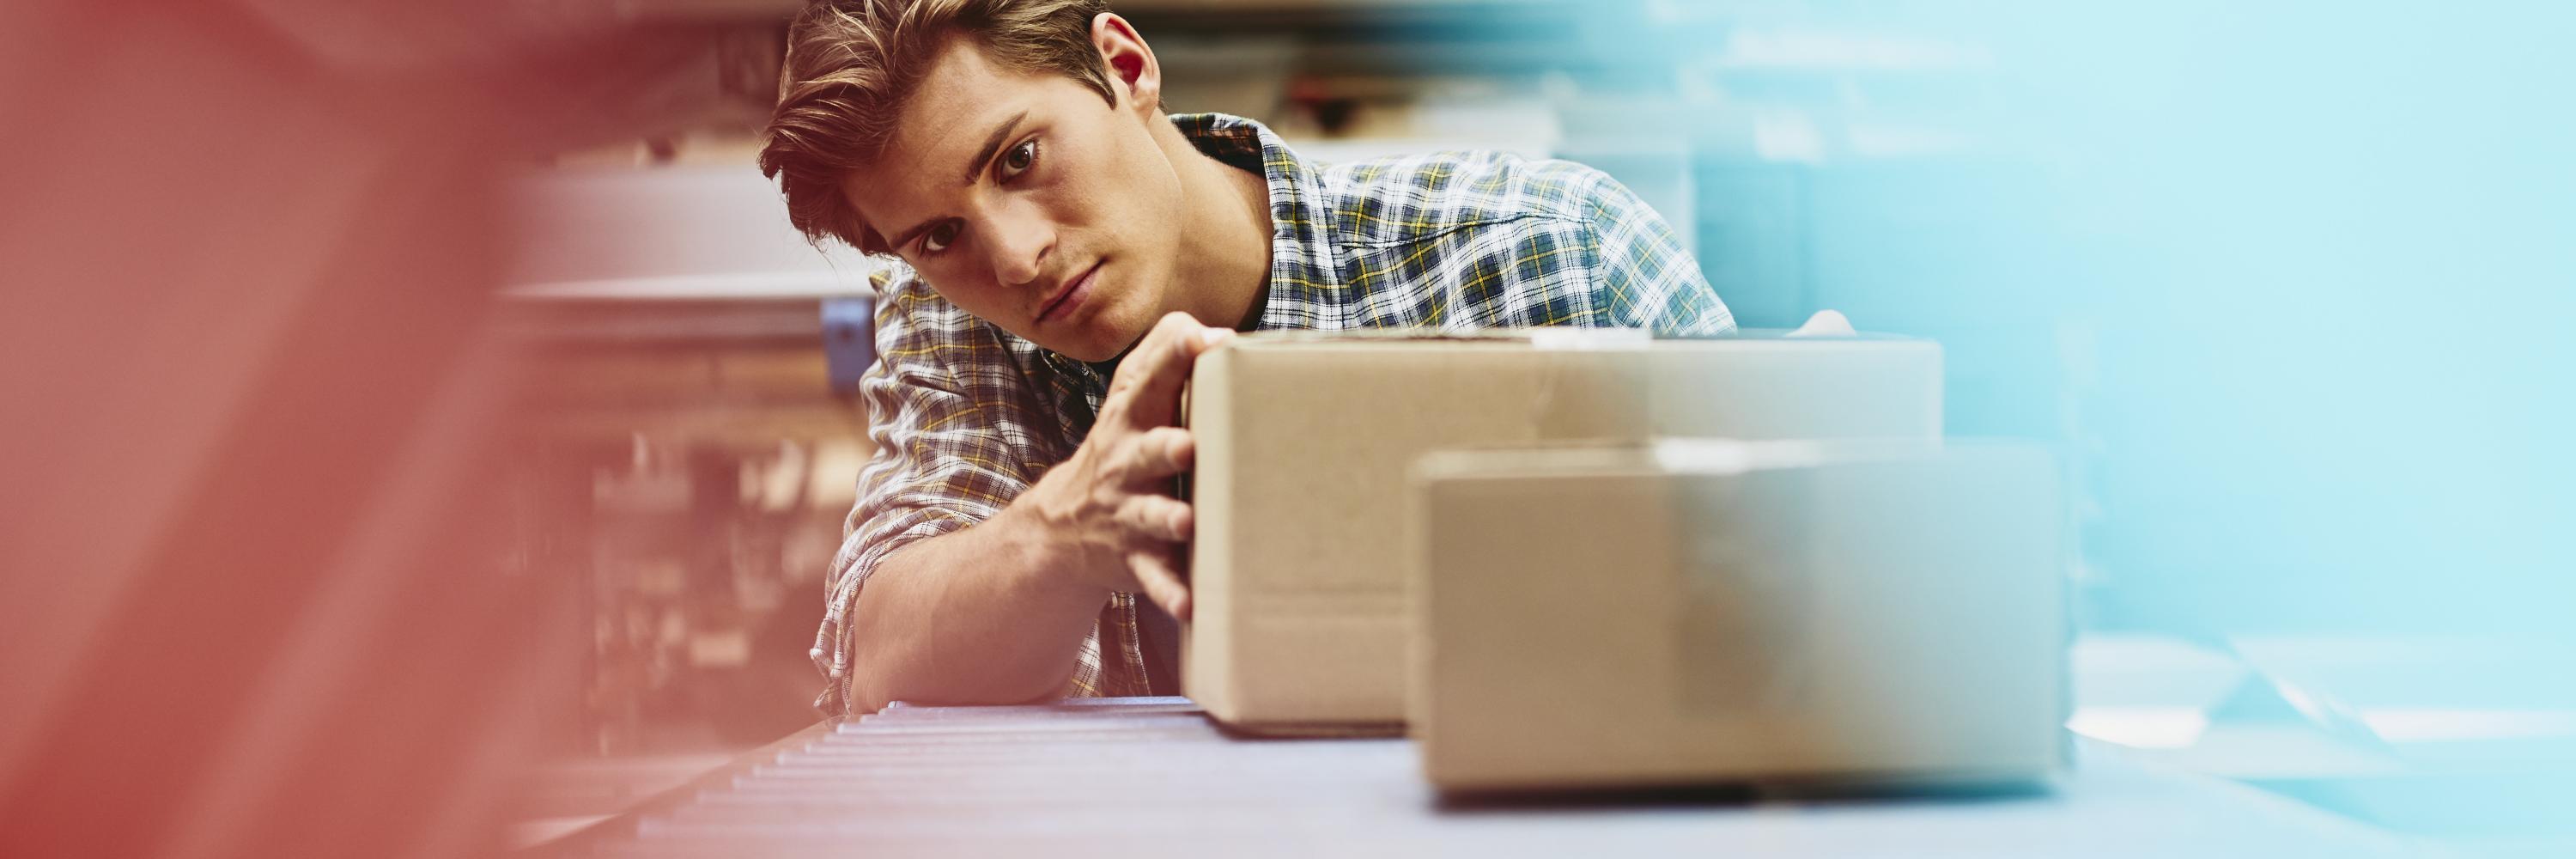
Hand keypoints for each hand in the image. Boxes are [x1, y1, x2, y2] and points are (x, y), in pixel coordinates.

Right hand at [1018, 312, 1230, 620]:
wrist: (1063, 525)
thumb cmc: (1121, 445)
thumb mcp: (1130, 396)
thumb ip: (1167, 356)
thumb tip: (1219, 333)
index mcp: (1132, 417)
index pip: (1148, 379)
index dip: (1171, 358)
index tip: (1200, 342)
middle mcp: (1127, 463)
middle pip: (1147, 449)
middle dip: (1166, 447)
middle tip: (1187, 445)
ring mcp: (1129, 512)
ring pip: (1149, 514)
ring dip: (1167, 518)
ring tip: (1186, 522)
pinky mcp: (1135, 557)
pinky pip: (1152, 577)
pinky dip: (1169, 591)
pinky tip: (1191, 604)